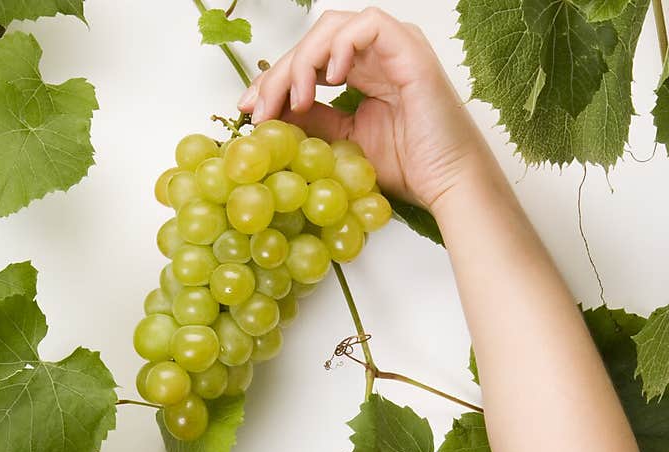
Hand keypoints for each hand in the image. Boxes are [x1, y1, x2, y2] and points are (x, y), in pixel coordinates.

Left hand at [237, 6, 493, 213]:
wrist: (446, 183)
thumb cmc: (409, 167)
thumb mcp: (342, 146)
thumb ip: (312, 124)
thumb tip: (271, 115)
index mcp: (362, 71)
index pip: (308, 62)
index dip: (273, 80)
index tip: (248, 109)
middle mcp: (375, 53)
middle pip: (313, 43)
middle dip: (278, 74)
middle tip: (258, 109)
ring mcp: (392, 46)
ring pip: (332, 28)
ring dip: (303, 61)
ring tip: (295, 101)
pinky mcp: (408, 47)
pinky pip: (366, 24)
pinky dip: (340, 47)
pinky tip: (329, 81)